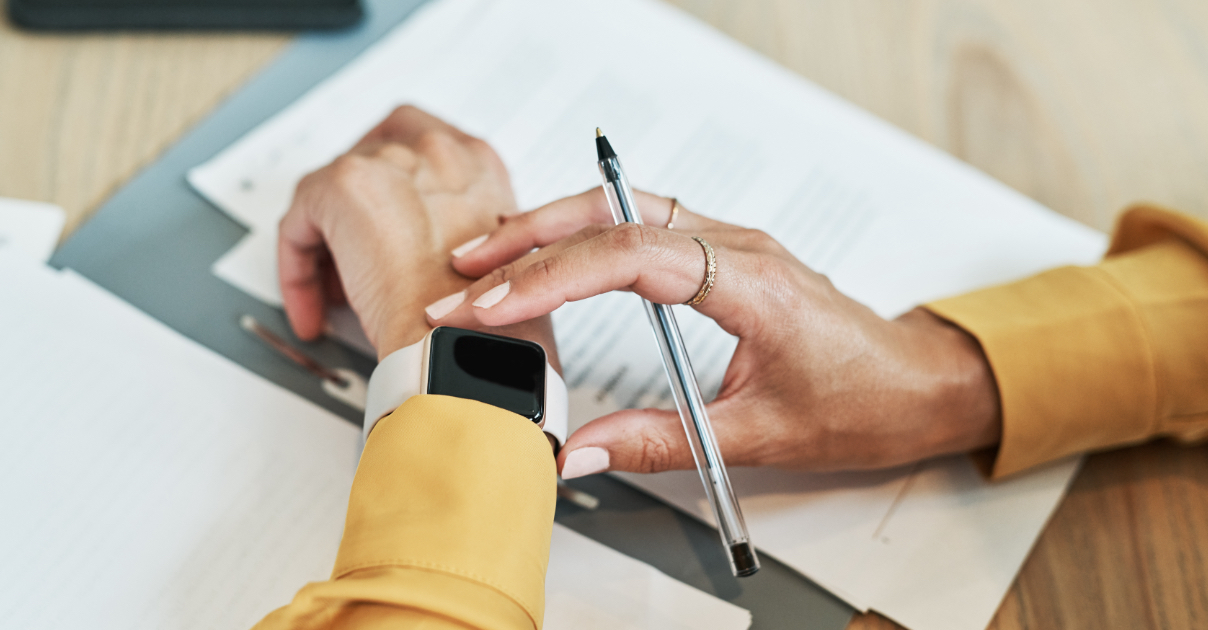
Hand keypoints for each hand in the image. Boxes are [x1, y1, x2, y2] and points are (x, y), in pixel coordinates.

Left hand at [277, 105, 556, 360]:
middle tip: (350, 259)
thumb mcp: (491, 261)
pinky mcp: (346, 184)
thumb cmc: (485, 318)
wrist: (464, 341)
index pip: (420, 152)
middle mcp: (440, 151)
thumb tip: (421, 253)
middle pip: (371, 159)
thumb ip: (461, 237)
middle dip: (356, 209)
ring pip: (332, 193)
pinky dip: (298, 267)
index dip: (394, 195)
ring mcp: (392, 160)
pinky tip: (315, 306)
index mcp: (479, 163)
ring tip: (336, 295)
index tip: (384, 232)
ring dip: (328, 244)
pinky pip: (299, 220)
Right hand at [429, 187, 1001, 474]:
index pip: (632, 255)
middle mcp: (735, 246)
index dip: (554, 276)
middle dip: (529, 242)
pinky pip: (638, 222)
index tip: (495, 305)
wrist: (913, 381)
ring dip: (548, 229)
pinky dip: (580, 235)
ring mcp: (727, 241)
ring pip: (621, 208)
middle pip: (614, 214)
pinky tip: (546, 253)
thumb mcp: (758, 436)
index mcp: (751, 283)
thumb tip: (582, 451)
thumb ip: (662, 442)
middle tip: (464, 278)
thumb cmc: (860, 400)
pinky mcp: (718, 252)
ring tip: (484, 260)